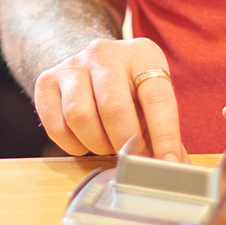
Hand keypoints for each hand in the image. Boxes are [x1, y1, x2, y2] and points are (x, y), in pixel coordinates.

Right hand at [32, 37, 183, 160]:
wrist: (87, 64)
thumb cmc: (128, 90)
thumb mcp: (151, 100)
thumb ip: (167, 135)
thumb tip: (180, 171)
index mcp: (141, 54)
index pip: (156, 97)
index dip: (164, 135)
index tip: (167, 164)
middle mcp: (105, 53)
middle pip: (113, 107)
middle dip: (124, 142)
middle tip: (130, 156)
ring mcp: (72, 64)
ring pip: (80, 116)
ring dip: (96, 144)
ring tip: (107, 145)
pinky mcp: (46, 80)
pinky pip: (56, 126)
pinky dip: (73, 145)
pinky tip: (85, 140)